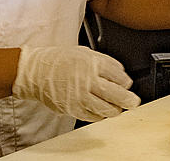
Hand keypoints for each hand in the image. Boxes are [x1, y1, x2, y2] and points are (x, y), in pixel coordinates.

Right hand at [11, 46, 139, 121]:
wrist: (36, 72)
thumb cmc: (59, 61)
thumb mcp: (84, 52)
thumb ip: (104, 62)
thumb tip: (121, 74)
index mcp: (92, 63)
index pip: (120, 76)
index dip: (126, 82)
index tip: (126, 84)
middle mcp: (88, 80)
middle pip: (117, 94)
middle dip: (129, 100)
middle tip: (132, 101)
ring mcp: (81, 96)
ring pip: (108, 109)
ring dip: (115, 109)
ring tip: (115, 107)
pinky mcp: (73, 109)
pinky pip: (94, 116)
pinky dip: (100, 115)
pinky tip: (99, 109)